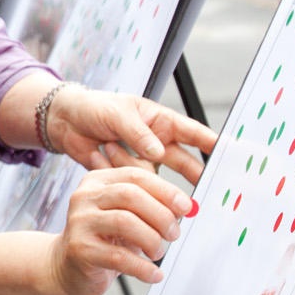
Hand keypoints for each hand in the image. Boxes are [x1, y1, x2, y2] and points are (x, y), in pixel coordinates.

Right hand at [44, 167, 192, 294]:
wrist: (65, 266)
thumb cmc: (101, 239)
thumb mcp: (124, 215)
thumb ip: (150, 205)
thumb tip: (183, 207)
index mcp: (97, 181)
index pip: (136, 176)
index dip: (166, 190)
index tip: (185, 206)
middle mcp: (85, 197)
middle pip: (131, 196)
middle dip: (161, 215)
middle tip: (173, 233)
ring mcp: (80, 223)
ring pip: (125, 223)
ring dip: (152, 240)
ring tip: (158, 252)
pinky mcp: (80, 250)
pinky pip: (119, 257)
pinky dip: (143, 268)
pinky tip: (153, 273)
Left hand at [48, 89, 216, 184]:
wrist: (66, 122)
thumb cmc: (95, 108)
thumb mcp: (118, 114)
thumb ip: (138, 133)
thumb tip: (158, 151)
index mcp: (160, 121)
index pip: (192, 132)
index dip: (211, 143)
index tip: (228, 154)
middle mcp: (155, 142)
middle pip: (183, 161)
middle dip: (194, 172)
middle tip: (207, 186)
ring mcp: (141, 159)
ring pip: (152, 174)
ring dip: (129, 162)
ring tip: (108, 143)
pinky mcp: (125, 173)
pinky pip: (130, 180)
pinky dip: (114, 168)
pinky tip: (101, 152)